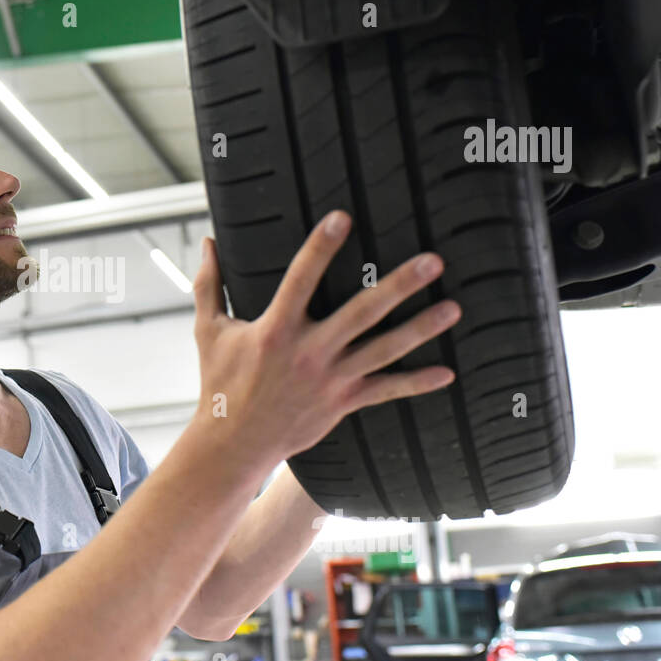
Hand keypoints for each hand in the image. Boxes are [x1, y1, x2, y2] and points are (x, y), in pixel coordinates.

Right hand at [190, 210, 459, 472]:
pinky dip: (416, 383)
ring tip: (453, 308)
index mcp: (275, 330)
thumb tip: (208, 242)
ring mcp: (329, 379)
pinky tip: (446, 373)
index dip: (320, 247)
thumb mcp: (208, 331)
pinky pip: (385, 391)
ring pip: (384, 350)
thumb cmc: (219, 383)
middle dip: (399, 286)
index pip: (300, 279)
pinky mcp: (342, 402)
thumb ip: (210, 284)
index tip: (342, 217)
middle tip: (433, 261)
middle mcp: (308, 352)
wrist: (233, 443)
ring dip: (420, 329)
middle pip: (361, 313)